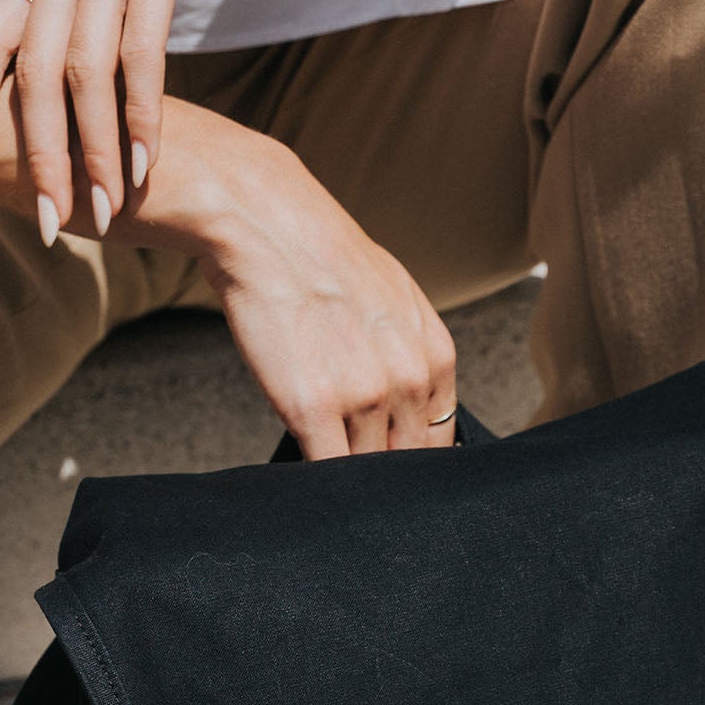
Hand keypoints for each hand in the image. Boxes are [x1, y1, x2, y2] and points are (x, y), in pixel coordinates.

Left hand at [0, 0, 262, 240]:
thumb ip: (77, 6)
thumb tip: (59, 84)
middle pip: (33, 71)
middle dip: (40, 156)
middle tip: (48, 222)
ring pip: (87, 71)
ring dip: (95, 151)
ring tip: (103, 210)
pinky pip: (144, 50)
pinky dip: (143, 115)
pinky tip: (147, 165)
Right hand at [169, 134, 458, 457]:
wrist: (265, 225)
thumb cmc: (322, 258)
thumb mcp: (397, 300)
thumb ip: (412, 357)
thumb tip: (410, 407)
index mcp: (434, 356)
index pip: (439, 440)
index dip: (411, 459)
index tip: (386, 462)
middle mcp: (407, 379)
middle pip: (404, 462)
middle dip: (380, 471)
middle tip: (351, 469)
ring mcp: (362, 396)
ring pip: (364, 470)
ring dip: (344, 476)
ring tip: (321, 461)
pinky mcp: (312, 408)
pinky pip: (326, 469)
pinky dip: (317, 480)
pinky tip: (304, 473)